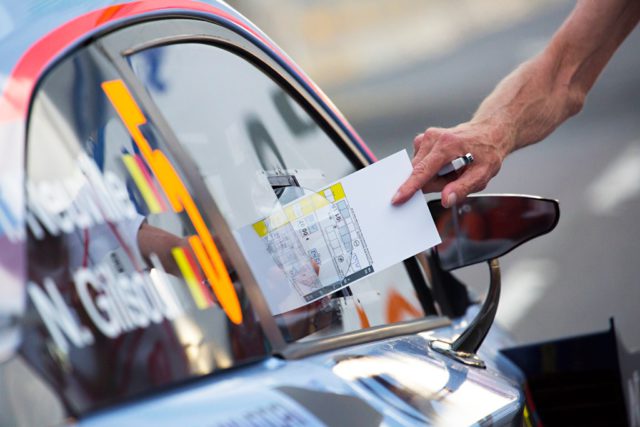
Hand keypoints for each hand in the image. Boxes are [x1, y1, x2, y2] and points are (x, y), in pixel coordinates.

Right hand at [392, 120, 512, 206]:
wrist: (489, 132)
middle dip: (433, 182)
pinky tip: (444, 164)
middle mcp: (433, 138)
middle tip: (454, 177)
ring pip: (419, 168)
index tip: (397, 198)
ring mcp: (426, 137)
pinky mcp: (423, 139)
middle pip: (419, 172)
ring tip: (452, 169)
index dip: (409, 187)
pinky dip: (430, 168)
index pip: (422, 171)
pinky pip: (420, 162)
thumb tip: (446, 199)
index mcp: (447, 145)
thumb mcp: (482, 175)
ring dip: (432, 175)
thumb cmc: (487, 153)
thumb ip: (463, 188)